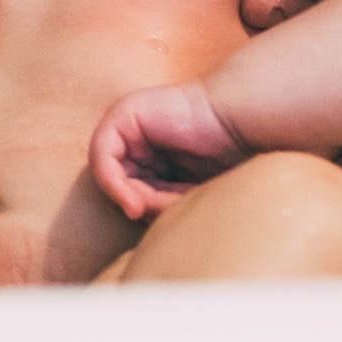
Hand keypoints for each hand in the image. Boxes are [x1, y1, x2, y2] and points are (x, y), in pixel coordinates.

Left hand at [90, 81, 251, 220]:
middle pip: (118, 184)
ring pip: (110, 174)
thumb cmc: (227, 158)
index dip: (141, 211)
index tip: (160, 226)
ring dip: (136, 198)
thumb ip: (158, 202)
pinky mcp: (123, 115)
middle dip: (141, 205)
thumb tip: (130, 211)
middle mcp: (135, 139)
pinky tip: (134, 201)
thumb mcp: (187, 190)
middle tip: (167, 211)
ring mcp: (127, 125)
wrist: (240, 123)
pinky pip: (102, 156)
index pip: (130, 191)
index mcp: (151, 155)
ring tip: (165, 202)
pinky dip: (114, 184)